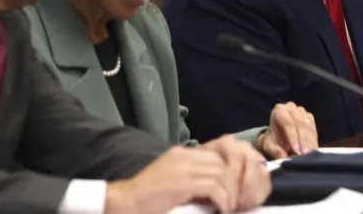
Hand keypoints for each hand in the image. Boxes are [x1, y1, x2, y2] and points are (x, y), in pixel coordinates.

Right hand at [106, 137, 269, 213]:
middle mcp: (183, 156)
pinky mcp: (182, 183)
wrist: (124, 203)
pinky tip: (222, 209)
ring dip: (230, 192)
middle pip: (222, 161)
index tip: (236, 187)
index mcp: (181, 154)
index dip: (229, 171)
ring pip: (221, 173)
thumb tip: (214, 187)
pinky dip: (222, 199)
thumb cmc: (146, 198)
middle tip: (239, 198)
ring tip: (231, 206)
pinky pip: (213, 187)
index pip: (216, 154)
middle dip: (234, 180)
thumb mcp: (171, 181)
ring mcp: (182, 168)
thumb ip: (190, 178)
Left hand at [256, 102, 317, 157]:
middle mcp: (291, 108)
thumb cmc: (272, 140)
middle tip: (305, 154)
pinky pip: (313, 129)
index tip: (296, 150)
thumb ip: (274, 150)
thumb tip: (283, 156)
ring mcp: (302, 112)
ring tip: (310, 154)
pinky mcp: (309, 118)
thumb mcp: (268, 145)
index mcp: (279, 110)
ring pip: (308, 126)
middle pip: (300, 123)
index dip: (293, 137)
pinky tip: (313, 150)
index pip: (288, 122)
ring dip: (310, 141)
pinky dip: (313, 141)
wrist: (278, 136)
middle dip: (303, 140)